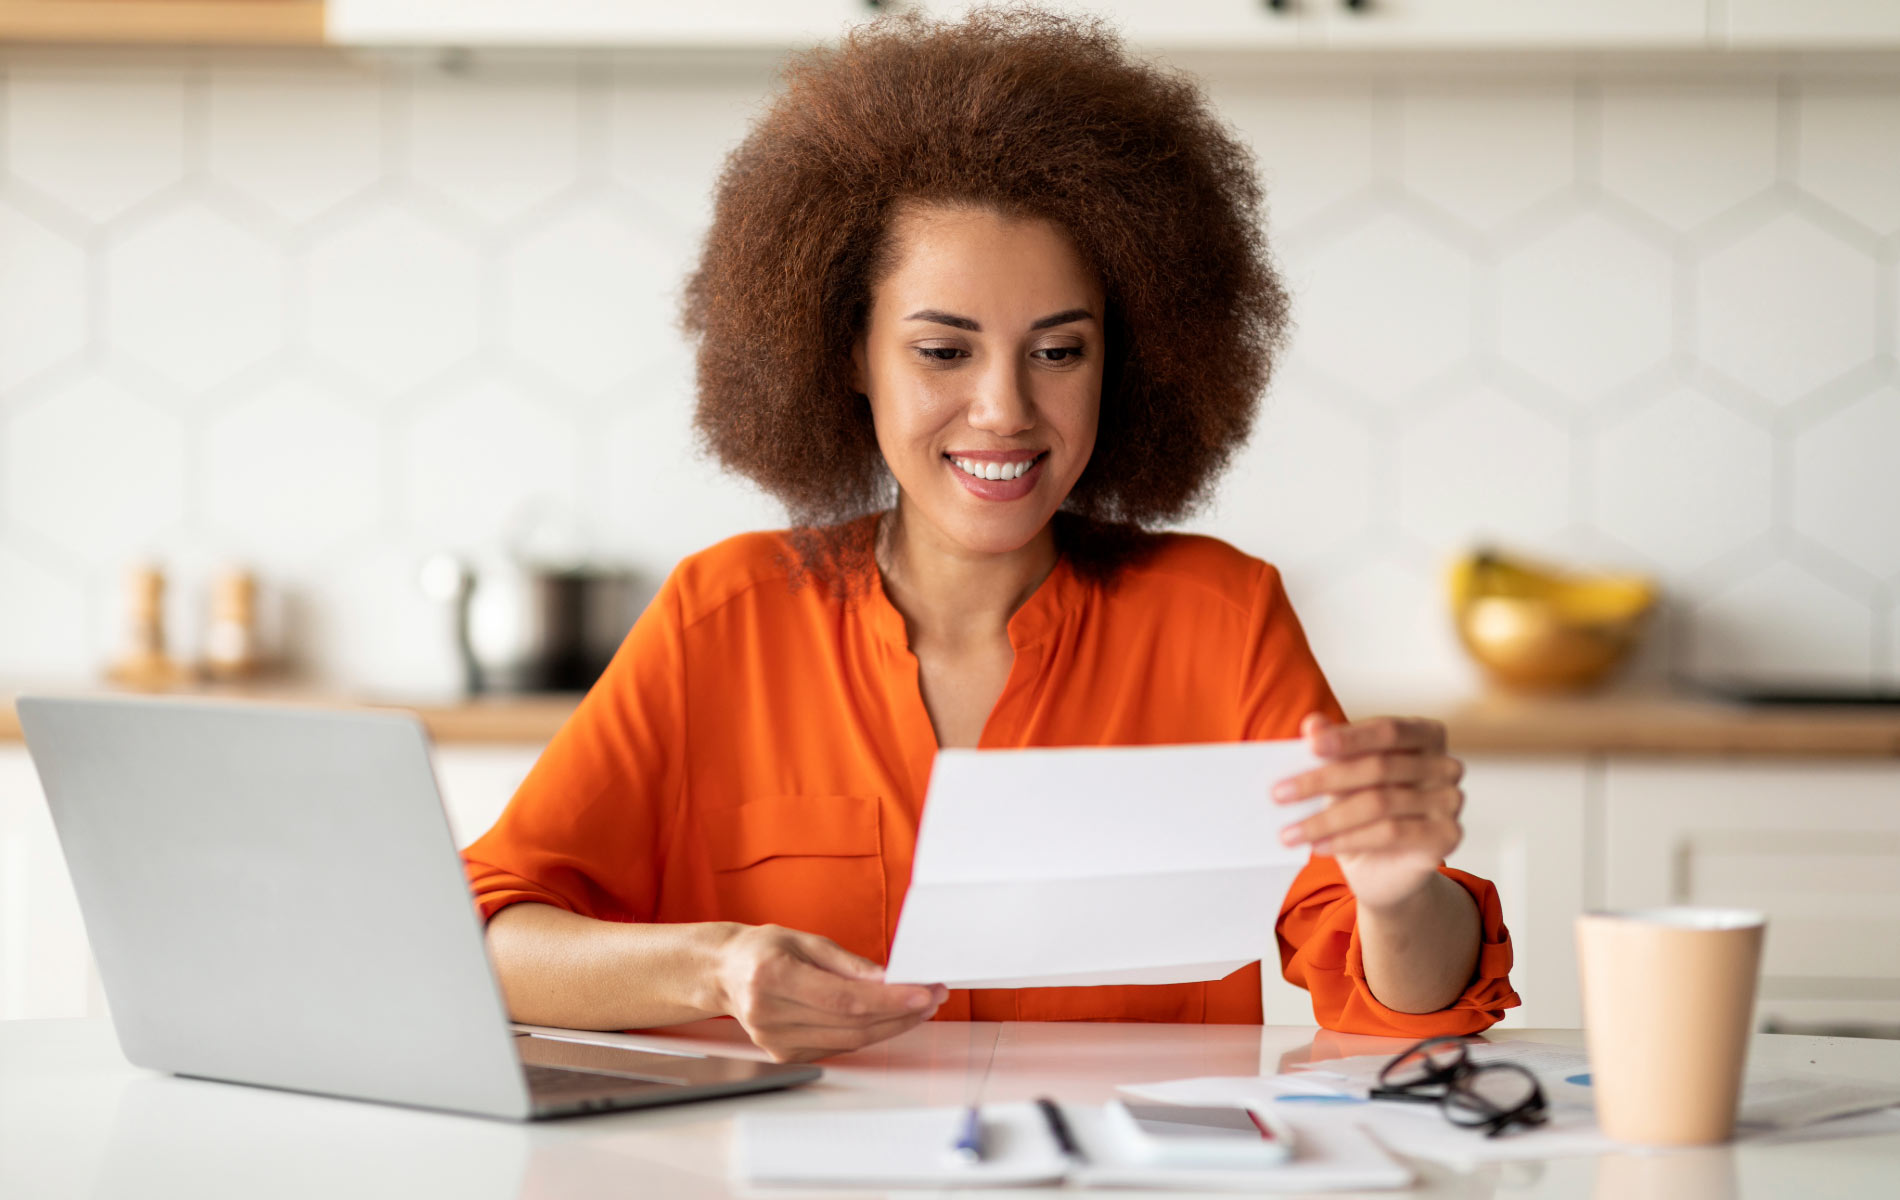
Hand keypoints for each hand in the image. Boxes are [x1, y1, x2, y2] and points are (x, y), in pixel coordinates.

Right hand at [713, 924, 947, 1062]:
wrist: (724, 974)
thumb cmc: (763, 950)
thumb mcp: (805, 941)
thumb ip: (847, 963)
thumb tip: (888, 979)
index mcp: (773, 976)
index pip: (843, 998)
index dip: (889, 1001)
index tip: (924, 993)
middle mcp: (771, 1013)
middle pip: (851, 1024)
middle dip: (900, 1012)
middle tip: (933, 996)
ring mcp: (775, 1040)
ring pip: (850, 1040)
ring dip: (891, 1025)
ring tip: (919, 1006)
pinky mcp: (783, 1054)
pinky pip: (838, 1046)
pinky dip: (867, 1033)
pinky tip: (887, 1018)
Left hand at [1272, 713, 1465, 911]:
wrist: (1385, 869)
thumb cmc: (1362, 811)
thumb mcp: (1341, 778)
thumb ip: (1331, 747)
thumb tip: (1312, 725)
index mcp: (1425, 735)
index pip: (1386, 730)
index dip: (1347, 737)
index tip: (1307, 746)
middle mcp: (1446, 765)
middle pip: (1379, 767)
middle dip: (1323, 780)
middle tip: (1279, 794)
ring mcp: (1451, 801)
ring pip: (1379, 804)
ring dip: (1326, 819)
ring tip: (1289, 832)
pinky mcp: (1447, 836)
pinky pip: (1390, 834)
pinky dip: (1347, 840)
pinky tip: (1317, 847)